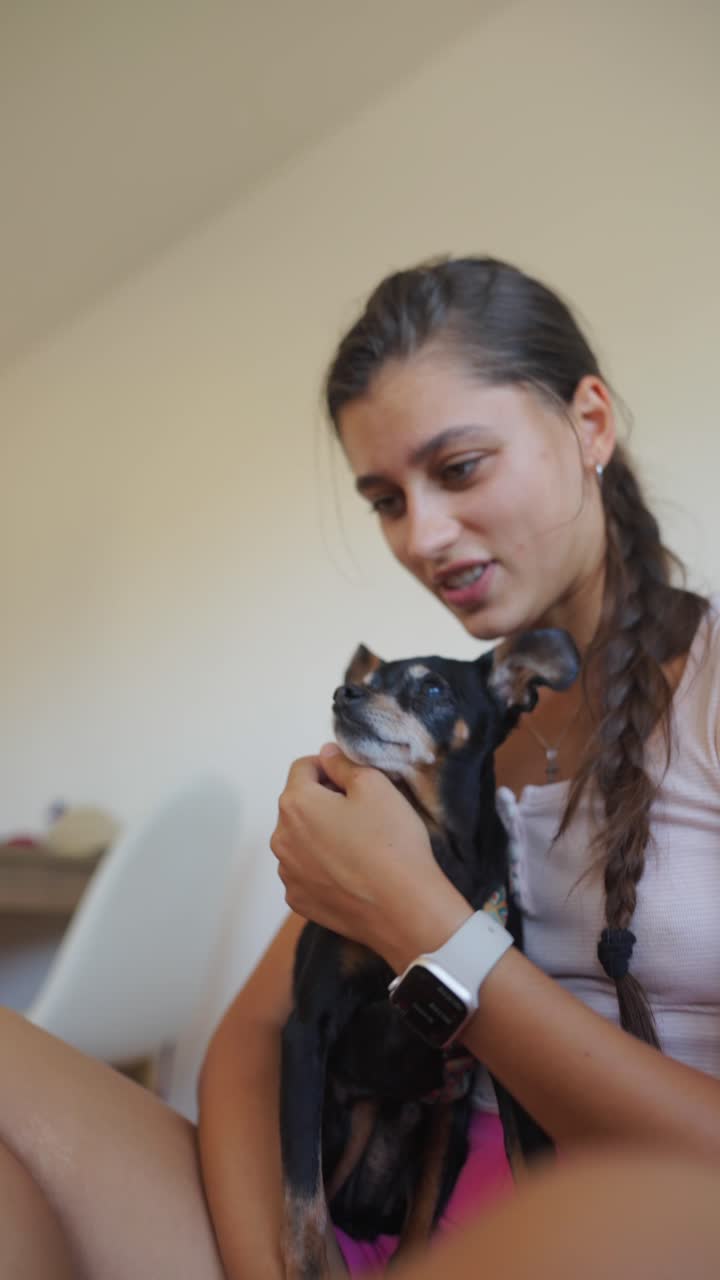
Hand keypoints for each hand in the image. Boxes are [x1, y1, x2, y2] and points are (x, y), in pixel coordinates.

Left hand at [270, 745, 470, 969]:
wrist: (404, 910)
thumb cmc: (391, 842)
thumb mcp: (375, 787)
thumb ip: (343, 764)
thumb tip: (326, 753)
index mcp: (296, 804)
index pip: (303, 767)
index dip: (330, 766)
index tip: (354, 780)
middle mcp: (281, 838)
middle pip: (298, 804)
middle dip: (323, 800)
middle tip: (361, 812)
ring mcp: (287, 874)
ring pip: (300, 839)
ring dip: (319, 833)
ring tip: (357, 844)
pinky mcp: (298, 901)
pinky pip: (305, 871)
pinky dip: (321, 865)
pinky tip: (350, 871)